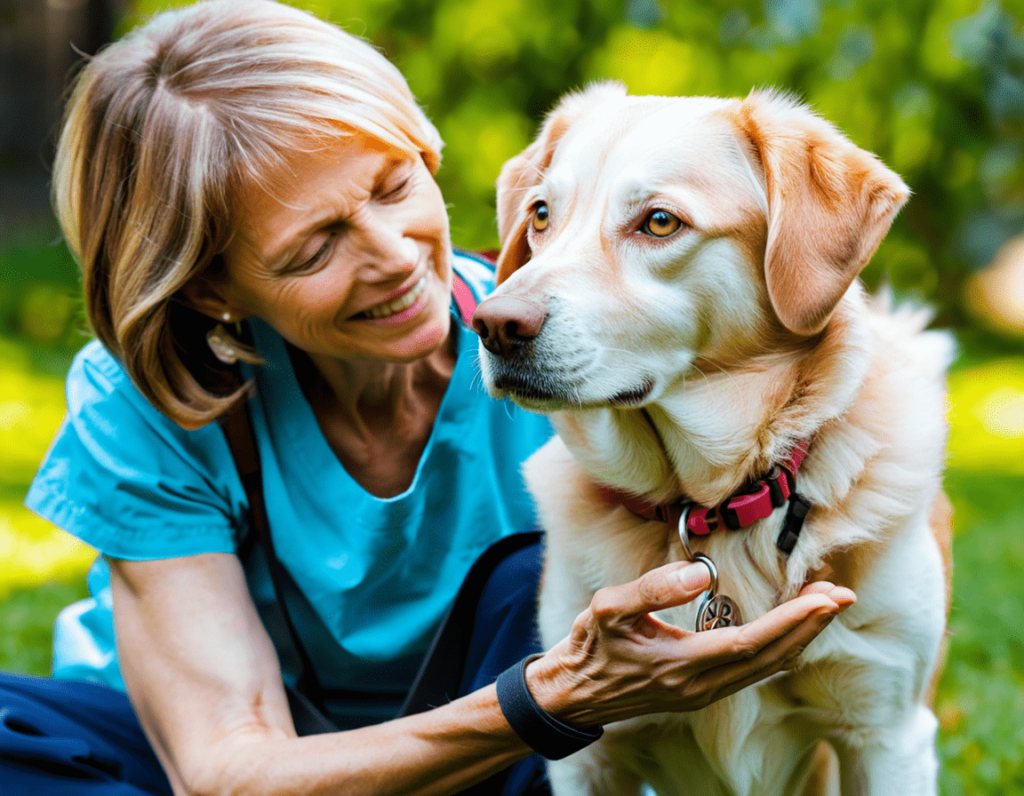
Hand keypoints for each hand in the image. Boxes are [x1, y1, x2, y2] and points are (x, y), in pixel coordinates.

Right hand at [526, 560, 854, 726]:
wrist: (573, 695)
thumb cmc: (589, 646)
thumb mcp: (608, 608)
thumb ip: (654, 588)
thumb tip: (702, 571)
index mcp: (681, 664)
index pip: (750, 643)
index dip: (791, 622)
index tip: (824, 598)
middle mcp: (700, 686)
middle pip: (770, 658)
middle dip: (810, 627)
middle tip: (842, 596)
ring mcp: (703, 693)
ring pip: (766, 668)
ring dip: (800, 638)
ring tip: (825, 608)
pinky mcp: (702, 692)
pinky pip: (754, 672)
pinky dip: (780, 648)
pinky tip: (790, 632)